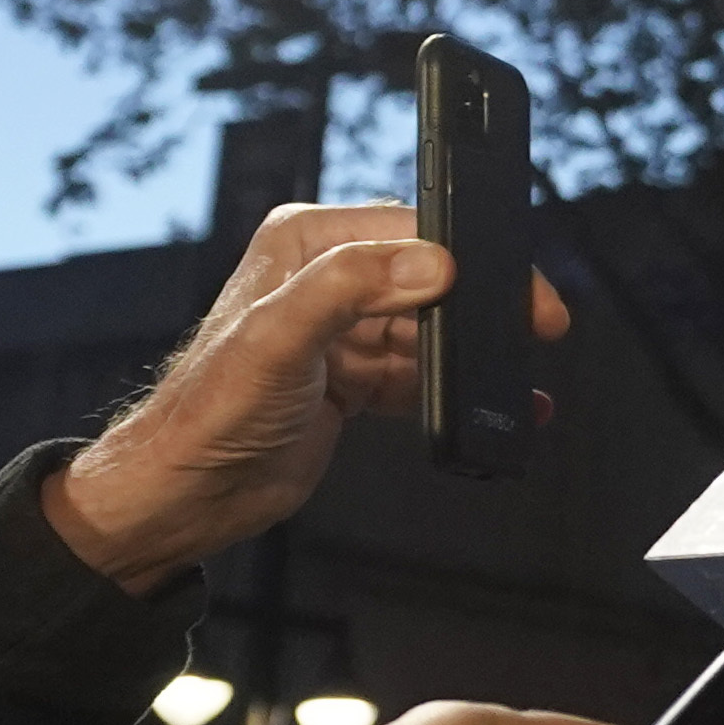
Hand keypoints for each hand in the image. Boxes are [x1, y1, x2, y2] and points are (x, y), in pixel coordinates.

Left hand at [40, 202, 570, 590]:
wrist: (188, 494)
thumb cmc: (205, 414)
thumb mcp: (277, 339)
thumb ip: (348, 288)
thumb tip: (430, 264)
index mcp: (304, 244)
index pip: (408, 231)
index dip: (468, 257)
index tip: (513, 290)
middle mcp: (327, 278)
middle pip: (434, 278)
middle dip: (485, 308)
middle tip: (535, 329)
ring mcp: (346, 331)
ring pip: (437, 329)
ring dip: (476, 354)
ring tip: (515, 381)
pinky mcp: (358, 377)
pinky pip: (427, 374)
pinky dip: (462, 390)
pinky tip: (498, 407)